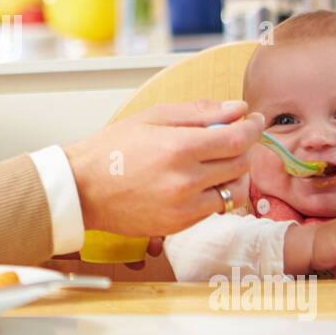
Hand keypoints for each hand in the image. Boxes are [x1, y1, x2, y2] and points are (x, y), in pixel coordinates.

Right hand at [63, 99, 262, 240]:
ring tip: (213, 164)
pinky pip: (215, 209)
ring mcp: (183, 206)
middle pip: (241, 163)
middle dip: (242, 147)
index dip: (254, 127)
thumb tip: (237, 109)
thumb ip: (199, 112)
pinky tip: (196, 183)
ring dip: (232, 174)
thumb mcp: (152, 117)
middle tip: (228, 139)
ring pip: (234, 190)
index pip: (238, 139)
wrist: (82, 189)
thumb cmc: (111, 150)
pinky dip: (214, 194)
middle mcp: (185, 180)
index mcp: (179, 147)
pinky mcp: (179, 225)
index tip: (254, 120)